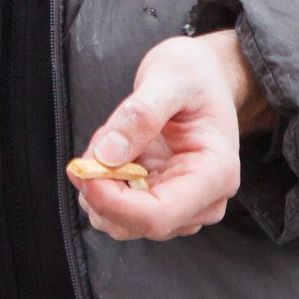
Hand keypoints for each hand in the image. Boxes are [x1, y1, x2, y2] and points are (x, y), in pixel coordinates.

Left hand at [71, 29, 272, 241]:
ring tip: (111, 137)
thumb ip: (140, 115)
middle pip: (137, 224)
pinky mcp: (161, 200)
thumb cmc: (193, 75)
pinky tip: (112, 149)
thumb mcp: (169, 78)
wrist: (203, 78)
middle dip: (101, 189)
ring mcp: (182, 205)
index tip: (83, 171)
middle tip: (94, 143)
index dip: (112, 202)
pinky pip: (119, 207)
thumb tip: (106, 157)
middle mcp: (203, 201)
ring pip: (122, 221)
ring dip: (100, 184)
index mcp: (215, 174)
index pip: (158, 215)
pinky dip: (103, 182)